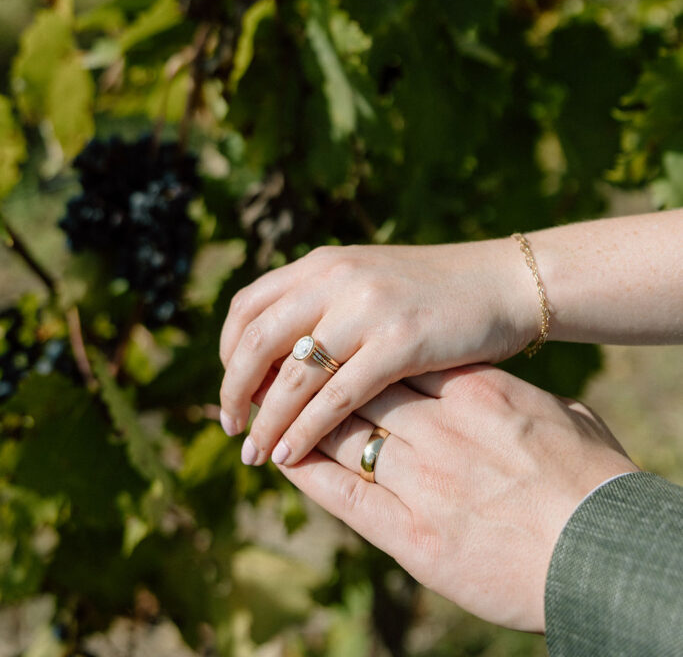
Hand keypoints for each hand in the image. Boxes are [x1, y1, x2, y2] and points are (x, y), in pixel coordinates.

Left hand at [218, 240, 537, 464]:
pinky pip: (336, 396)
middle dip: (234, 392)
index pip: (246, 307)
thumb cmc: (434, 293)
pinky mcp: (400, 341)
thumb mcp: (367, 281)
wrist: (503, 283)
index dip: (227, 355)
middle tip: (231, 429)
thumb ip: (320, 304)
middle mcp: (336, 278)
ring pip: (293, 375)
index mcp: (322, 263)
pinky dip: (306, 430)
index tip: (234, 391)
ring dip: (266, 421)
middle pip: (256, 341)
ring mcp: (367, 308)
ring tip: (256, 454)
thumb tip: (269, 356)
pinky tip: (293, 455)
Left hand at [275, 365, 637, 632]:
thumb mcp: (558, 417)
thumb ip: (513, 397)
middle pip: (358, 384)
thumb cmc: (591, 480)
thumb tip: (494, 384)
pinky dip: (306, 469)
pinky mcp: (412, 530)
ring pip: (341, 430)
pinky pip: (342, 492)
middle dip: (310, 372)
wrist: (605, 548)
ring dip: (294, 418)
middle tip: (274, 364)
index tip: (324, 339)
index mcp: (475, 390)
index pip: (395, 359)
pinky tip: (279, 454)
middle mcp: (441, 424)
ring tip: (262, 410)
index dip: (352, 347)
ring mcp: (425, 475)